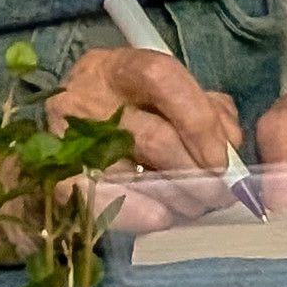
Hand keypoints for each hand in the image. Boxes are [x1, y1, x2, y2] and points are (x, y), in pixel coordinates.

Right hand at [48, 44, 244, 229]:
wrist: (61, 146)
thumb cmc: (130, 115)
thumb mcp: (168, 99)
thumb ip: (205, 110)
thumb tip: (231, 145)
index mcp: (120, 66)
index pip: (162, 77)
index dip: (199, 119)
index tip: (223, 160)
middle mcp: (88, 94)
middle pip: (152, 136)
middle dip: (196, 174)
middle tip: (219, 196)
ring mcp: (66, 138)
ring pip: (132, 173)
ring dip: (174, 197)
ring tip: (195, 207)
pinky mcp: (56, 178)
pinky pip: (100, 200)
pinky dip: (136, 213)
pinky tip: (160, 219)